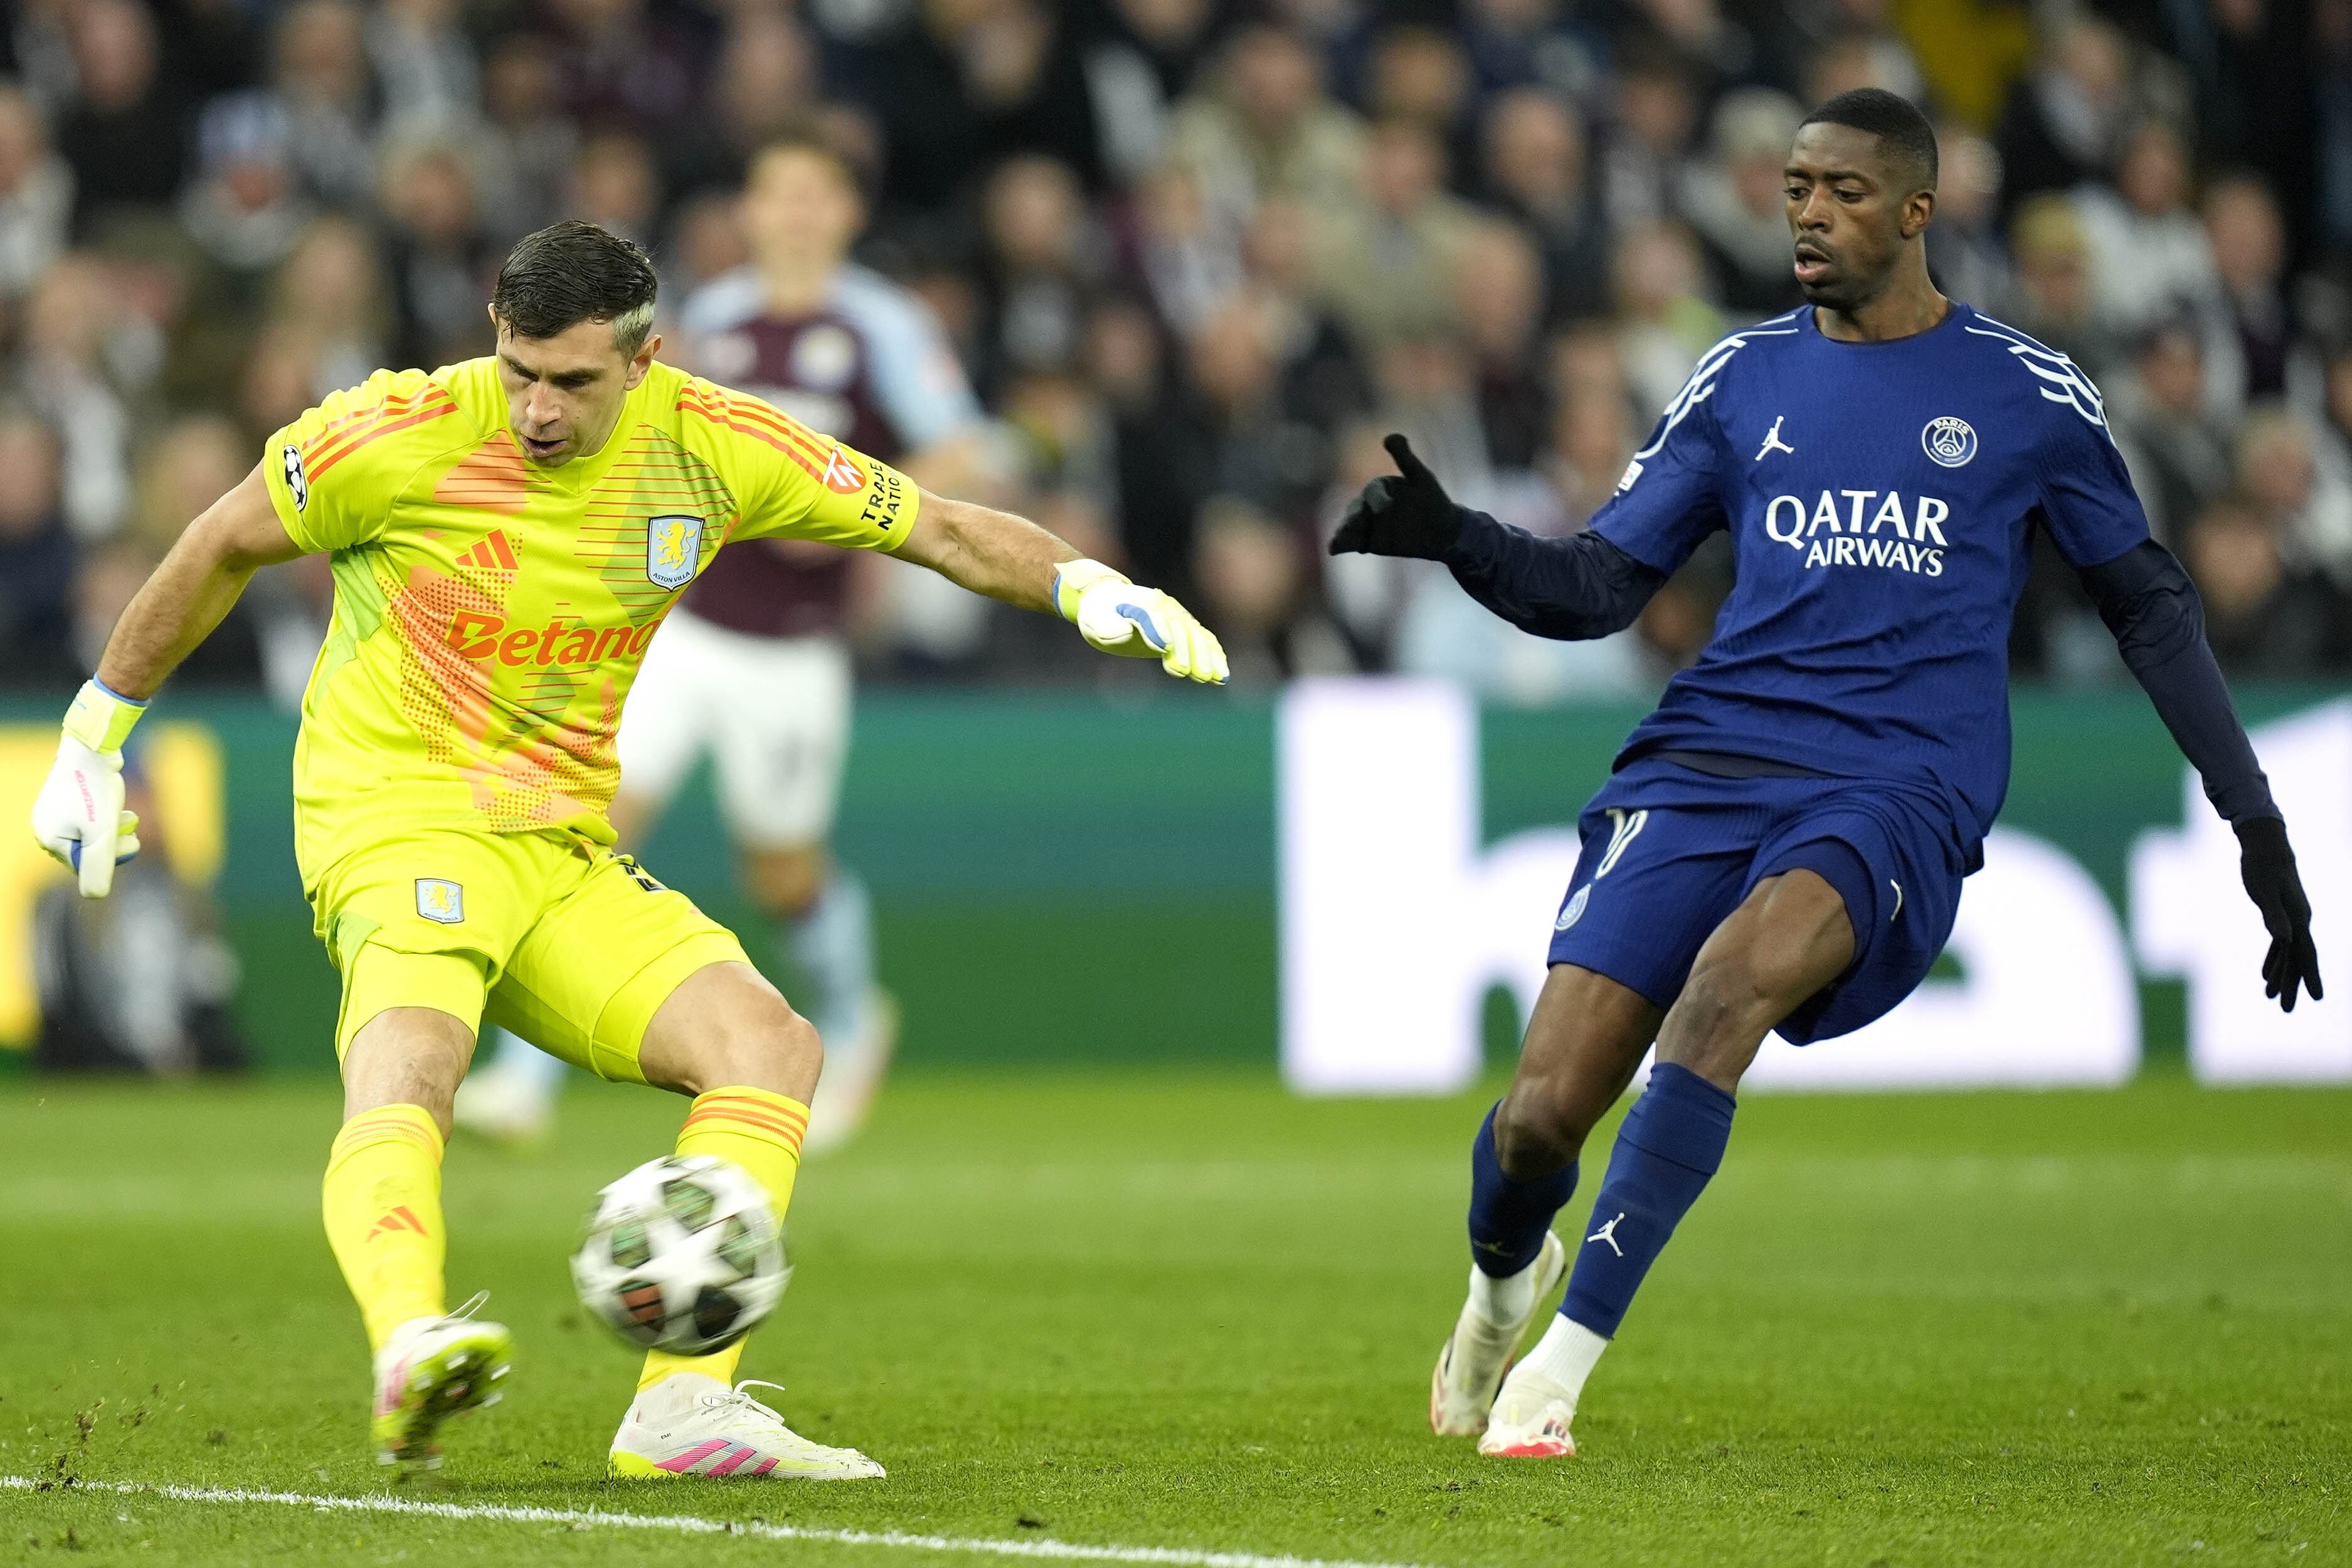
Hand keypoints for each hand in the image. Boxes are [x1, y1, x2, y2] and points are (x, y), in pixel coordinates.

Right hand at [31, 732, 141, 897]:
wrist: (92, 747)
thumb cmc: (95, 791)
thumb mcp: (101, 834)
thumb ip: (98, 867)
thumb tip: (94, 898)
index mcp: (49, 839)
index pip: (85, 866)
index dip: (111, 858)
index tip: (128, 840)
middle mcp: (45, 827)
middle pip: (90, 850)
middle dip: (115, 841)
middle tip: (130, 823)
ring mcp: (54, 812)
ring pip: (95, 833)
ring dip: (116, 826)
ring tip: (126, 812)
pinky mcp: (68, 799)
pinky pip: (93, 817)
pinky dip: (109, 813)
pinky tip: (117, 802)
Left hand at [1052, 560, 1228, 684]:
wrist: (1109, 602)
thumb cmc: (1100, 614)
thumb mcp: (1095, 621)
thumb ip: (1109, 627)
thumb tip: (1126, 633)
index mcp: (1143, 603)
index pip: (1154, 618)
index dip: (1160, 633)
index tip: (1165, 650)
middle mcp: (1166, 608)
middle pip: (1181, 629)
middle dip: (1190, 652)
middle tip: (1196, 674)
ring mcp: (1178, 618)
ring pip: (1198, 637)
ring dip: (1208, 658)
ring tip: (1216, 679)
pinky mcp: (1185, 630)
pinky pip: (1204, 642)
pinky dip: (1214, 657)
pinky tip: (1222, 677)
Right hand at [1328, 434, 1462, 559]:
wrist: (1442, 532)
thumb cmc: (1433, 500)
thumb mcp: (1421, 478)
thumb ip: (1405, 458)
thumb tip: (1389, 436)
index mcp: (1381, 487)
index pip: (1374, 491)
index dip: (1377, 497)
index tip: (1387, 506)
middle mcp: (1369, 504)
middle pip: (1356, 509)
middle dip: (1355, 516)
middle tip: (1356, 523)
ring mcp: (1367, 523)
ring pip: (1350, 525)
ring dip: (1344, 530)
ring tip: (1341, 538)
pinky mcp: (1366, 542)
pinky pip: (1350, 543)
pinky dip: (1340, 544)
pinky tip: (1334, 548)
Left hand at [2236, 816, 2321, 1011]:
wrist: (2265, 846)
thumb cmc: (2262, 867)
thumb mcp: (2264, 892)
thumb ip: (2274, 916)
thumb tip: (2284, 939)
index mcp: (2299, 919)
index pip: (2305, 954)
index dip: (2310, 976)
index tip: (2316, 998)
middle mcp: (2300, 921)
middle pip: (2297, 959)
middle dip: (2293, 985)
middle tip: (2286, 1010)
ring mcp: (2292, 919)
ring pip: (2288, 954)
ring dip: (2282, 976)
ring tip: (2272, 998)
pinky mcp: (2280, 915)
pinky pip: (2280, 944)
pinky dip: (2274, 959)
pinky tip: (2266, 974)